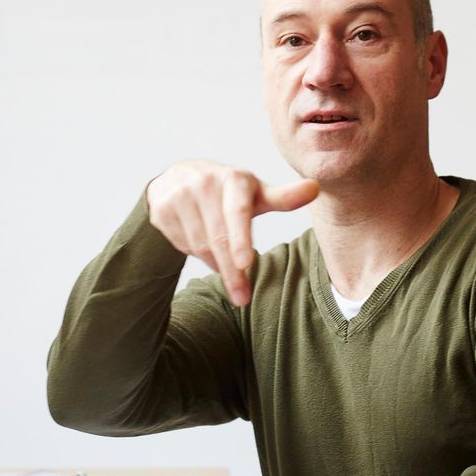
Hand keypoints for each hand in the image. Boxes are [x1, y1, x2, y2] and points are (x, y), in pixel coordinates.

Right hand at [147, 160, 318, 305]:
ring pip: (200, 245)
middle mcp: (204, 181)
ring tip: (226, 266)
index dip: (241, 239)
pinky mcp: (161, 208)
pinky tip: (202, 248)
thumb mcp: (256, 195)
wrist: (178, 178)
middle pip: (219, 238)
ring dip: (215, 263)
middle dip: (232, 272)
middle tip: (241, 297)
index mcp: (234, 178)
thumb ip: (284, 198)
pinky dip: (194, 253)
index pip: (239, 214)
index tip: (247, 264)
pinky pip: (181, 244)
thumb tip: (314, 188)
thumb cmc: (229, 192)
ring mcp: (179, 194)